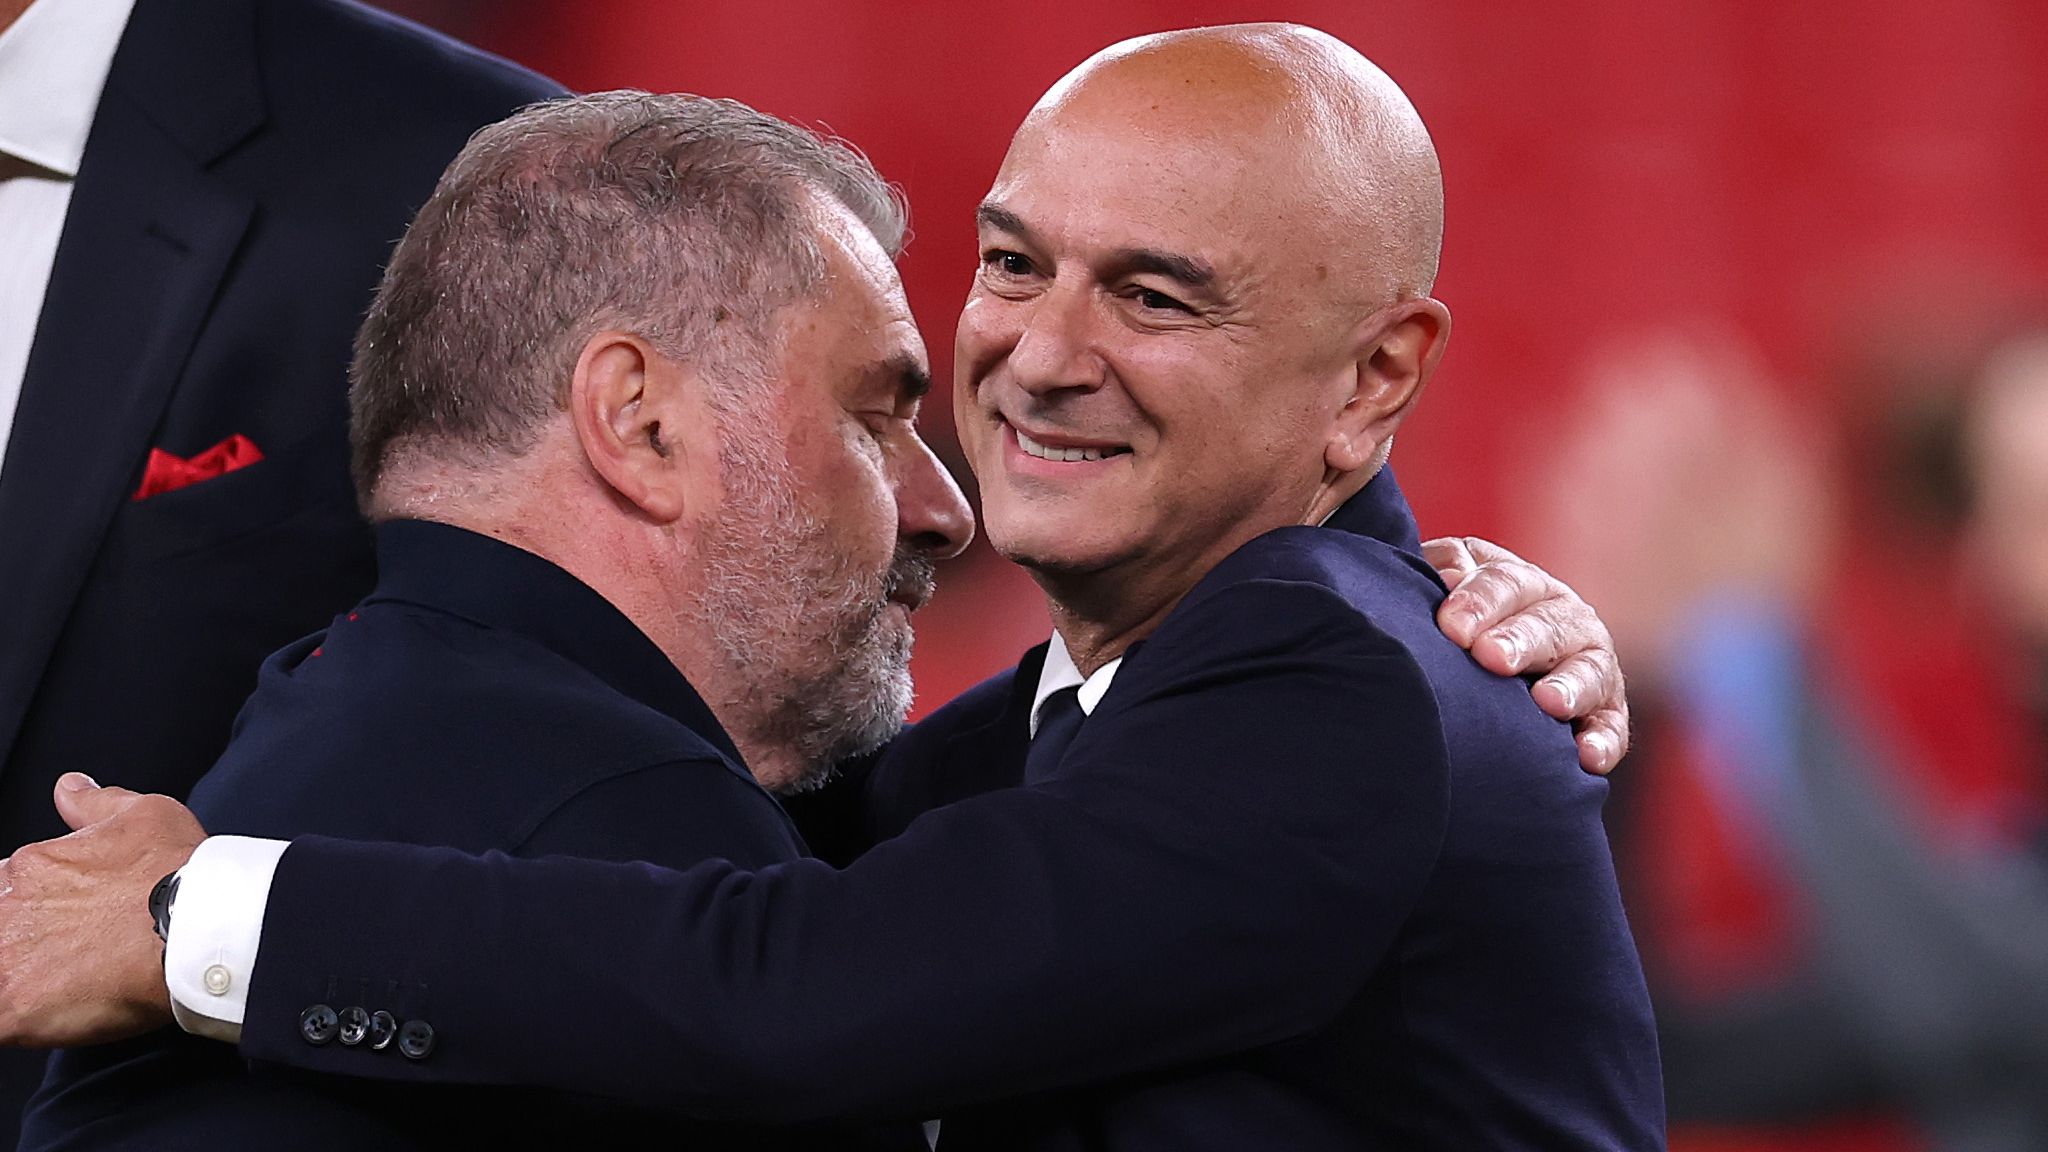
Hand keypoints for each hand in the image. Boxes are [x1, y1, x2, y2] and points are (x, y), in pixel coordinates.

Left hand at [0, 774, 204, 1045]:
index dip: (29, 908)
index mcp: (33, 867)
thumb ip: (96, 802)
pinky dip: (12, 1021)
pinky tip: (37, 1020)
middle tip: (68, 957)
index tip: (60, 923)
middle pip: (1, 927)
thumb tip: (70, 788)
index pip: (4, 888)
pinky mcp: (14, 1008)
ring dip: (18, 977)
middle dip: (24, 942)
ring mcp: (7, 959)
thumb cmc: (178, 870)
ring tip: (59, 986)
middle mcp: (10, 907)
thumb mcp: (144, 814)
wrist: (199, 924)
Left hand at [1425, 536, 1627, 774]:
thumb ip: (1448, 566)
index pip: (1506, 584)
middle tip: (1491, 657)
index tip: (1452, 626)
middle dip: (1521, 640)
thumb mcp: (1450, 583)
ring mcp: (1590, 665)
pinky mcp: (1606, 712)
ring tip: (1548, 702)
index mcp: (1526, 585)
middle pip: (1548, 626)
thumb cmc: (1461, 623)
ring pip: (1589, 671)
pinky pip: (1610, 727)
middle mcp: (1567, 620)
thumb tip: (1451, 574)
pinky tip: (1587, 757)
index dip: (1480, 601)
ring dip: (1570, 687)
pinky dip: (1603, 741)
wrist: (1489, 668)